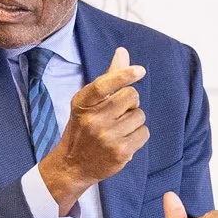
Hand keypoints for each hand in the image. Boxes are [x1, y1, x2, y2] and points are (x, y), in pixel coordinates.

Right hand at [39, 46, 146, 213]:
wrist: (73, 165)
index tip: (139, 71)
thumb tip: (122, 52)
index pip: (104, 84)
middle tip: (119, 112)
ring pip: (140, 115)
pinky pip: (144, 132)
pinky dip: (138, 135)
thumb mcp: (88, 103)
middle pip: (131, 96)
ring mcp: (107, 137)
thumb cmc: (83, 128)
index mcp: (83, 103)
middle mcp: (93, 119)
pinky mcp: (120, 152)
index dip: (123, 75)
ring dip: (134, 121)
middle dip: (131, 102)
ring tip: (118, 129)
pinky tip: (124, 140)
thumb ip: (108, 78)